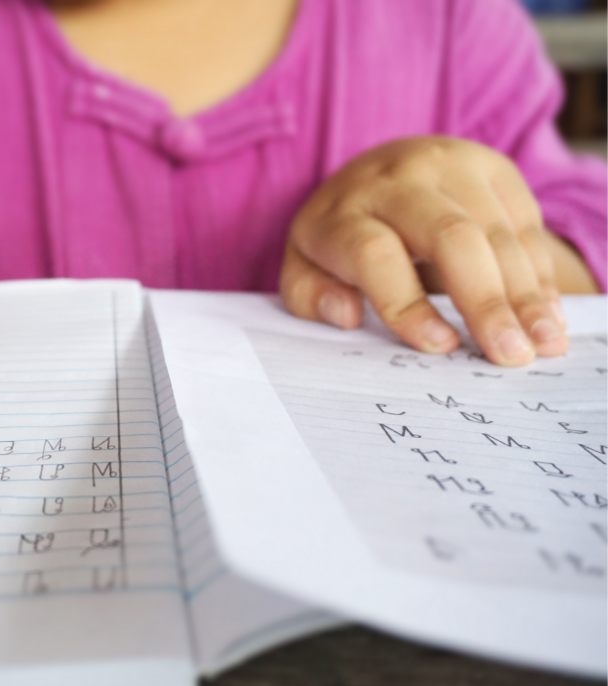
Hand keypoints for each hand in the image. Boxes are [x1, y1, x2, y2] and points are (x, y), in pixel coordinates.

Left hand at [280, 136, 577, 365]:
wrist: (374, 172)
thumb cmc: (339, 238)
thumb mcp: (304, 268)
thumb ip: (311, 297)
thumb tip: (345, 315)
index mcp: (342, 212)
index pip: (375, 255)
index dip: (407, 304)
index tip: (440, 348)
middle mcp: (396, 179)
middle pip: (449, 236)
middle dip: (484, 301)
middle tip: (508, 355)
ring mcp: (448, 164)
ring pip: (495, 229)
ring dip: (525, 292)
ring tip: (544, 344)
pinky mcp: (491, 165)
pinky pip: (524, 220)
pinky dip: (539, 271)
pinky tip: (547, 313)